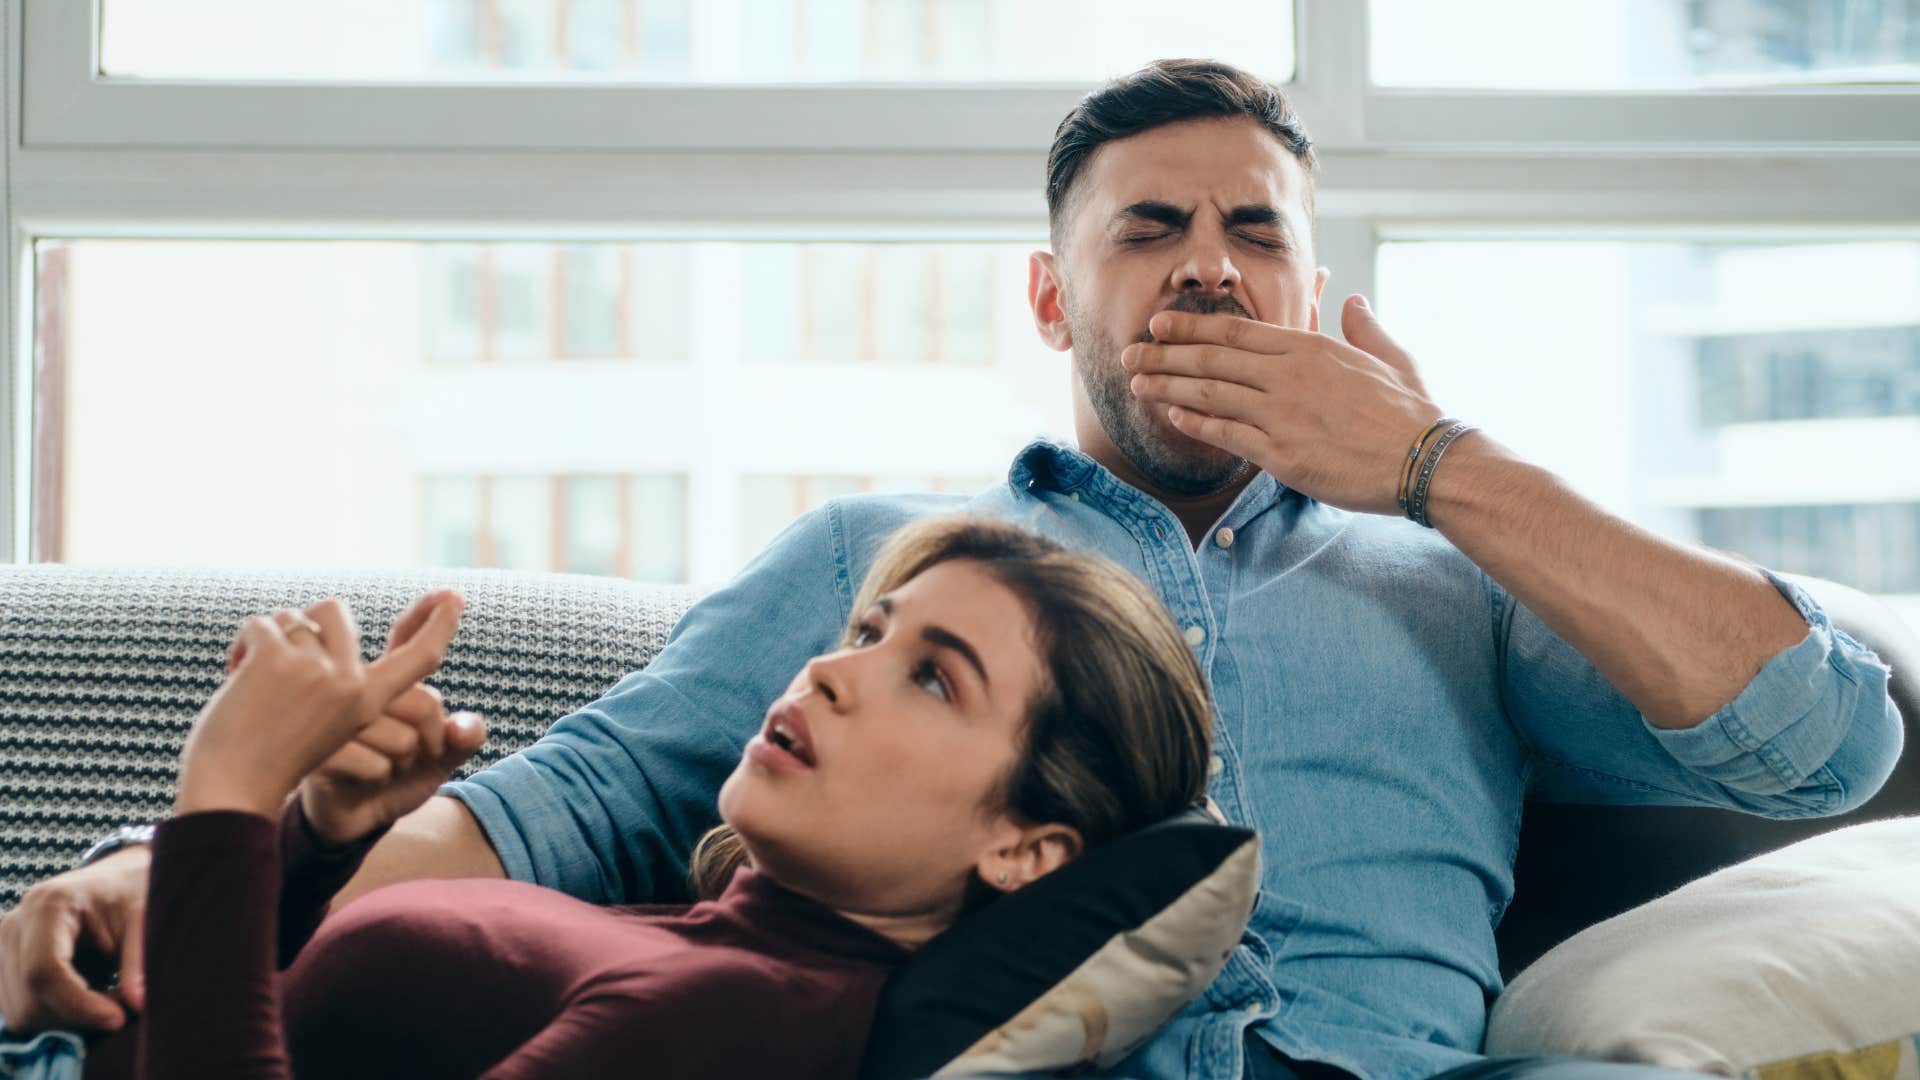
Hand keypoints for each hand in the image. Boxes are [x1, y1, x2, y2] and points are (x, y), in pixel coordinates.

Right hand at [0, 845, 150, 1033]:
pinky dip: (57, 1016)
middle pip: (28, 1000)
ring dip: (68, 1020)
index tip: (118, 1018)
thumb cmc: (131, 893)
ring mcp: (2, 948)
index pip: (43, 971)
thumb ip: (140, 958)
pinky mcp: (4, 967)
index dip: (78, 1005)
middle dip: (77, 1016)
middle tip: (122, 1007)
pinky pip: (20, 1011)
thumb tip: (137, 1004)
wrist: (117, 881)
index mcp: (49, 905)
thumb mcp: (146, 917)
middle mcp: (14, 925)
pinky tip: (88, 998)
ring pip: (20, 1013)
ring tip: (109, 998)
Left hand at [175, 595, 455, 819]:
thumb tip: (315, 626)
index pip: (418, 656)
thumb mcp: (324, 727)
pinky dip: (240, 647)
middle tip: (279, 664)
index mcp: (368, 701)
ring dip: (267, 639)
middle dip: (303, 624)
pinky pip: (258, 624)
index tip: (453, 598)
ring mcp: (314, 669)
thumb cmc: (271, 762)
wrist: (232, 790)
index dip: (438, 626)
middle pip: (336, 610)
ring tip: (253, 679)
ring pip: (293, 616)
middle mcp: (350, 682)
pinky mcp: (276, 659)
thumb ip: (334, 687)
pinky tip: (235, 677)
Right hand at [299, 592, 486, 846]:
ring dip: (406, 763)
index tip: (451, 595)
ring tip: (386, 767)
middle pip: (423, 701)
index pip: (407, 640)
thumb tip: (466, 728)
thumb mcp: (440, 757)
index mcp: (385, 682)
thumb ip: (463, 736)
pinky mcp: (321, 751)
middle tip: (424, 752)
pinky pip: (375, 764)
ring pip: (402, 739)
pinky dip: (381, 779)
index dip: (428, 618)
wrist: (347, 817)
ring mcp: (338, 720)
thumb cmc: (394, 776)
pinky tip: (365, 780)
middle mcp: (360, 691)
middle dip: (434, 737)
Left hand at [1123, 295, 1443, 514]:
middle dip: (1164, 355)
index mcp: (1311, 350)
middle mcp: (1289, 377)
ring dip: (1168, 387)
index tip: (1159, 324)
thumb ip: (1364, 328)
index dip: (1191, 328)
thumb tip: (1353, 300)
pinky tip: (1170, 417)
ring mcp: (1283, 415)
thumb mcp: (1392, 357)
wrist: (1425, 460)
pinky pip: (1227, 435)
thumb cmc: (1412, 413)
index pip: (1236, 333)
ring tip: (1136, 384)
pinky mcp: (1282, 455)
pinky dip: (1195, 424)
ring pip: (1211, 395)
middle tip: (1128, 353)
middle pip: (1212, 360)